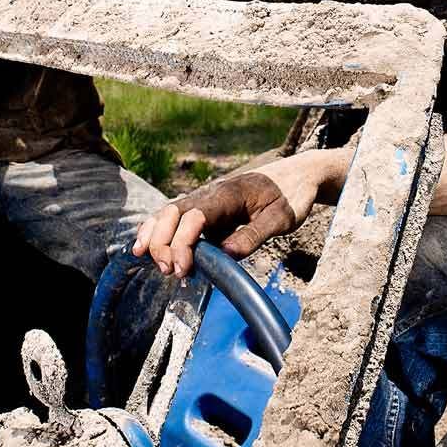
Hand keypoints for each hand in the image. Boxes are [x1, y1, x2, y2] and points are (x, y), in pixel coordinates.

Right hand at [133, 167, 317, 278]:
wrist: (297, 175)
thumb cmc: (292, 195)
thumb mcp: (282, 217)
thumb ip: (254, 234)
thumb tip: (226, 255)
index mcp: (228, 194)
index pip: (194, 217)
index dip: (182, 243)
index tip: (183, 269)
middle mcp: (210, 193)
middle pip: (172, 213)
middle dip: (162, 242)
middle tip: (169, 272)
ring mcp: (206, 199)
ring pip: (169, 213)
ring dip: (156, 236)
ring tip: (152, 262)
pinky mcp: (207, 209)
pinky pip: (177, 218)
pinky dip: (160, 231)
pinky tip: (149, 248)